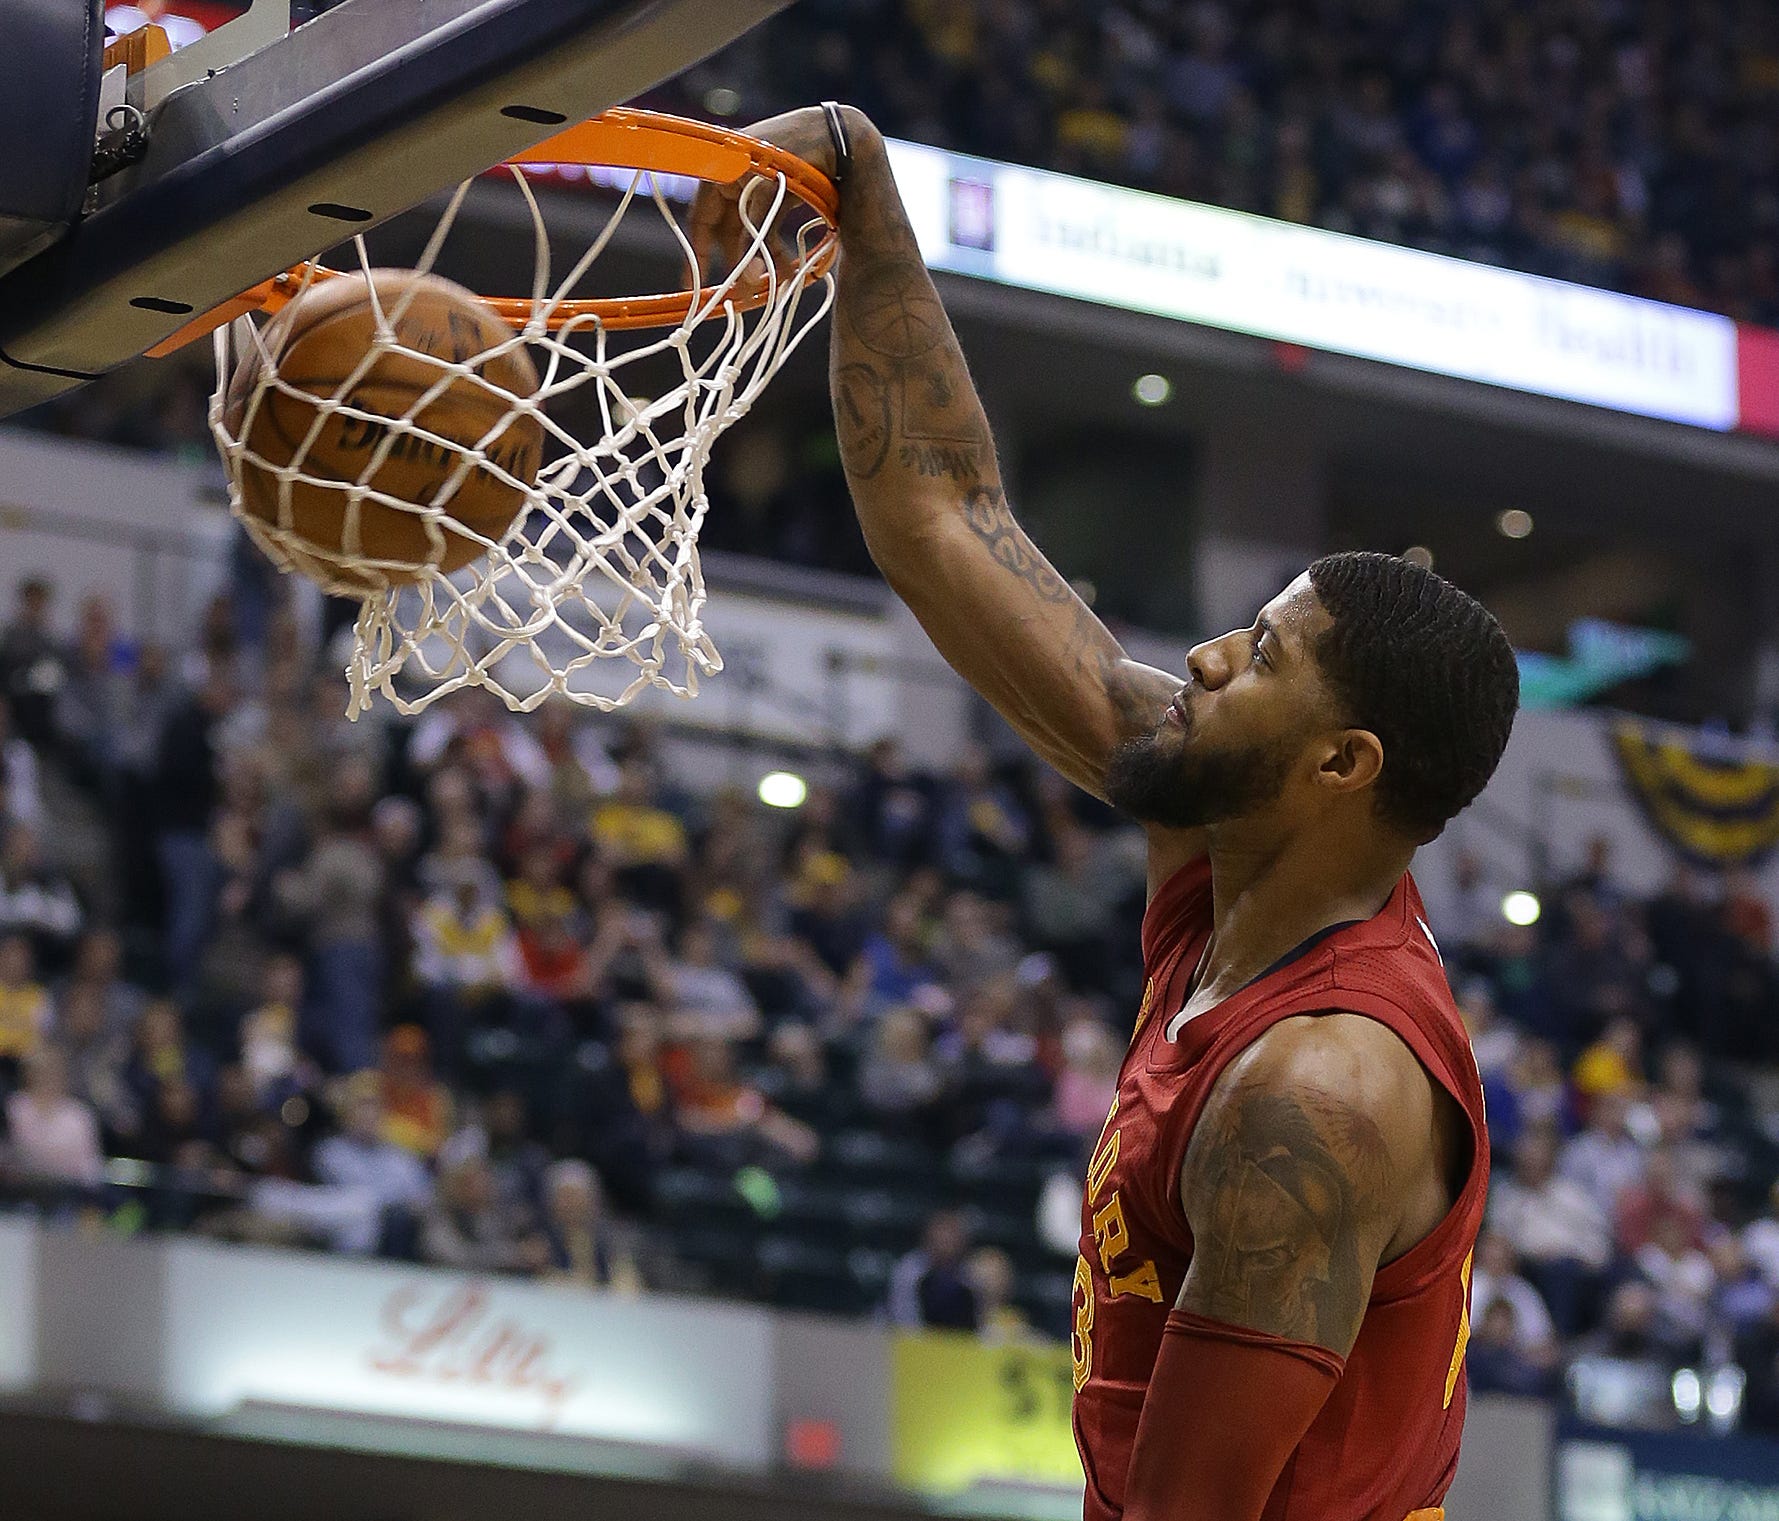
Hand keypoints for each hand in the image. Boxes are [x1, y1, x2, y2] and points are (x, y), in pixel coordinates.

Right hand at [687, 104, 872, 280]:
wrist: (830, 134)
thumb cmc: (791, 155)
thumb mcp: (766, 193)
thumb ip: (754, 231)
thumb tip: (747, 274)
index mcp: (720, 173)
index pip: (701, 220)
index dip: (699, 252)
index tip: (694, 281)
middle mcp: (734, 180)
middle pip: (727, 230)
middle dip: (737, 261)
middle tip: (742, 292)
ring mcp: (756, 187)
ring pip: (751, 231)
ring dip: (761, 258)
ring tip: (774, 283)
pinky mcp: (779, 192)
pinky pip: (770, 225)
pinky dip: (776, 246)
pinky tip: (788, 268)